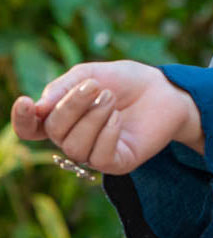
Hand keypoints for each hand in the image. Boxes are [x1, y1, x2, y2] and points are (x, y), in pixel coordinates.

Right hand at [10, 60, 203, 175]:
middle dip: (72, 106)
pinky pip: (99, 157)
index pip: (30, 129)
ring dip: (93, 118)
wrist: (165, 89)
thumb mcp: (89, 75)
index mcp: (62, 117)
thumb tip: (38, 108)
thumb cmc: (125, 82)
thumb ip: (62, 88)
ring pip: (75, 146)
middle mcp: (73, 138)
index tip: (26, 102)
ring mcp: (94, 154)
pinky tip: (118, 117)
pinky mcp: (117, 163)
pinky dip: (107, 133)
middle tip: (95, 87)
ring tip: (110, 98)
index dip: (21, 120)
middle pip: (55, 131)